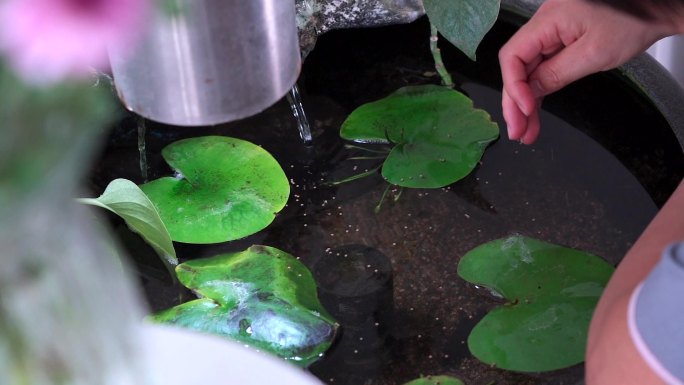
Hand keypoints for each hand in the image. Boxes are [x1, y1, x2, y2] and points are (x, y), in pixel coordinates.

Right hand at [498, 0, 681, 143]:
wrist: (654, 8)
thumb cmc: (634, 20)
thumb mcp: (595, 53)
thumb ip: (557, 74)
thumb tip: (530, 93)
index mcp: (549, 19)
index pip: (513, 56)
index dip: (514, 86)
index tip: (526, 109)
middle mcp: (544, 23)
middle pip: (516, 67)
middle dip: (515, 102)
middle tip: (518, 131)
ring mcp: (550, 32)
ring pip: (526, 71)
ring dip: (524, 102)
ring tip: (526, 130)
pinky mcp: (558, 41)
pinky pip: (541, 68)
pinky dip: (537, 91)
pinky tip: (534, 112)